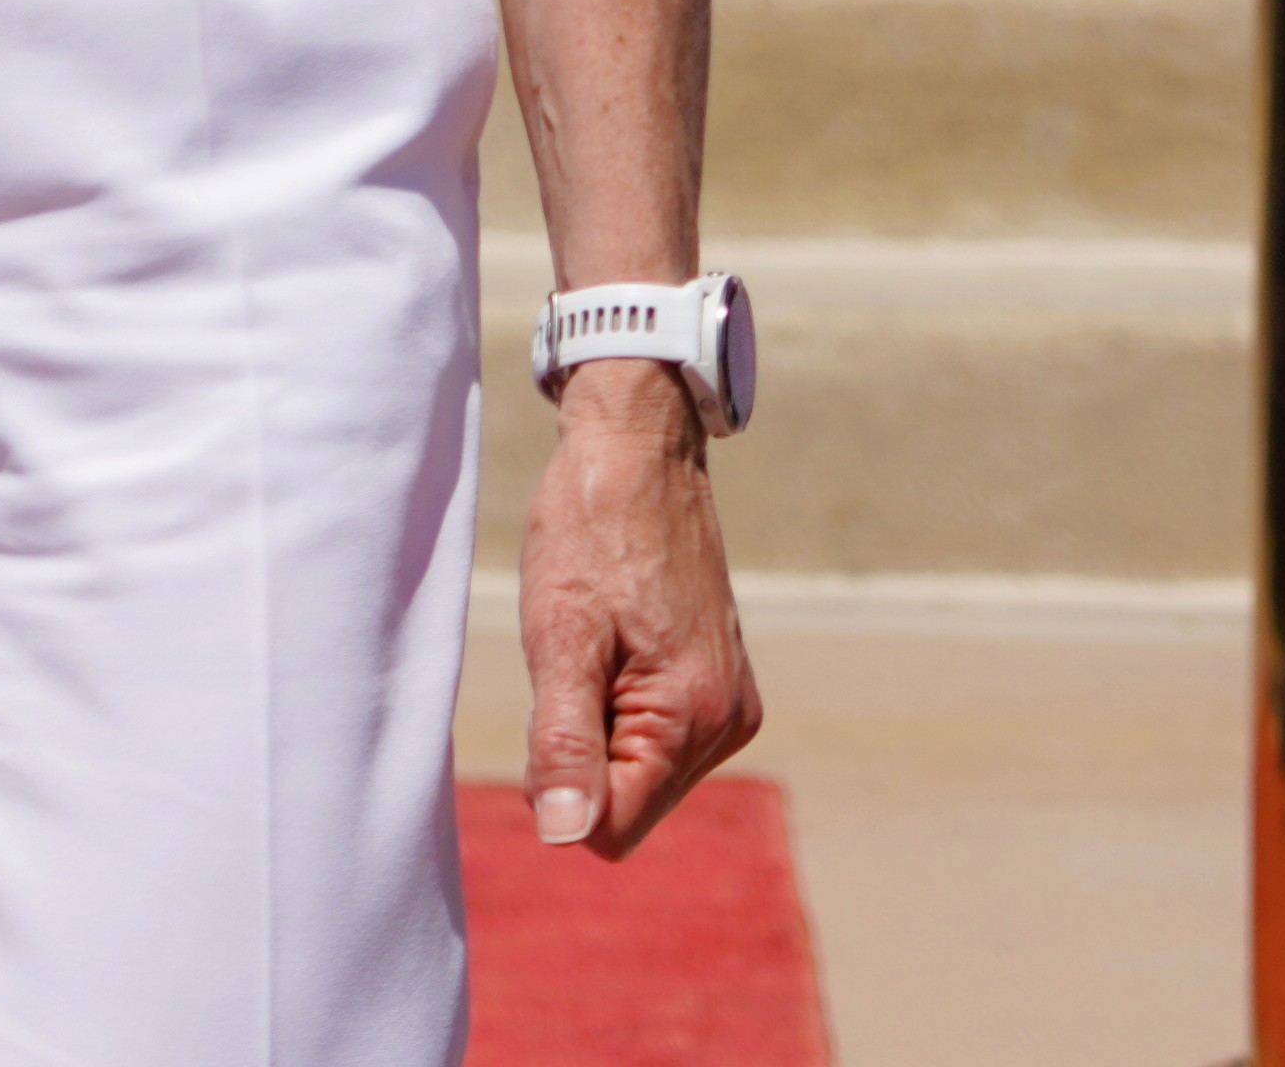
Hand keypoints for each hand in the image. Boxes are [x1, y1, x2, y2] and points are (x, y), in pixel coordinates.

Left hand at [514, 362, 760, 858]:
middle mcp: (728, 724)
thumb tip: (564, 836)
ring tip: (596, 643)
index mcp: (694, 719)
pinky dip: (622, 704)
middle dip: (585, 755)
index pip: (613, 829)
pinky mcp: (721, 683)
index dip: (562, 785)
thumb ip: (564, 742)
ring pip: (641, 773)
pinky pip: (656, 735)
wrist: (636, 448)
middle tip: (575, 662)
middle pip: (630, 804)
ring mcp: (730, 703)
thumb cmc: (588, 532)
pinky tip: (615, 640)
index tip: (554, 704)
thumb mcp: (559, 635)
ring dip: (602, 725)